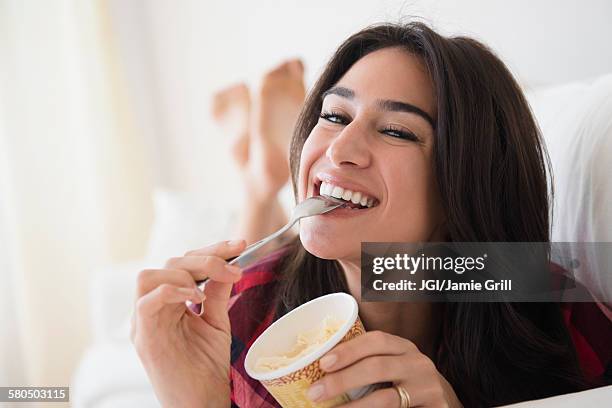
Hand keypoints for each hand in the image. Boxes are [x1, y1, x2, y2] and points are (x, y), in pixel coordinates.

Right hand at [131, 240, 245, 406]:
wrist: (201, 402)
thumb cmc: (206, 368)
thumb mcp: (216, 322)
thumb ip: (217, 294)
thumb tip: (228, 264)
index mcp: (168, 302)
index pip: (184, 263)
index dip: (211, 249)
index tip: (240, 245)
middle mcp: (152, 308)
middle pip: (168, 263)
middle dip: (205, 258)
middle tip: (234, 268)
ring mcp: (144, 322)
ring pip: (149, 275)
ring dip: (185, 272)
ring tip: (212, 285)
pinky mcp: (144, 337)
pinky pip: (147, 301)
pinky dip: (173, 291)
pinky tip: (197, 298)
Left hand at [307, 331, 462, 407]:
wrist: (444, 404)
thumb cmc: (406, 384)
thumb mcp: (392, 366)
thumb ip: (366, 363)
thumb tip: (319, 370)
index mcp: (404, 347)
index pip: (376, 340)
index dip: (349, 350)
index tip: (323, 363)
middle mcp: (418, 364)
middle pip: (377, 367)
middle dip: (342, 380)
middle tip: (316, 393)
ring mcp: (428, 388)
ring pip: (386, 399)